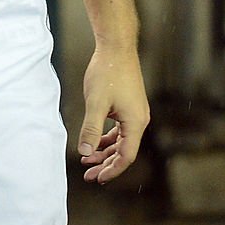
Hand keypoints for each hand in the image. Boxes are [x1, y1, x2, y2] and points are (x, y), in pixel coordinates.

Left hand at [77, 45, 149, 183]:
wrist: (116, 46)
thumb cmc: (107, 72)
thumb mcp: (96, 103)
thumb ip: (91, 129)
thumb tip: (85, 153)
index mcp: (135, 122)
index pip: (126, 156)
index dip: (112, 170)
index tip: (97, 178)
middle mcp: (139, 119)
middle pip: (124, 150)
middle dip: (106, 163)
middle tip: (88, 174)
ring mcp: (135, 111)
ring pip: (121, 139)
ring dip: (105, 150)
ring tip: (88, 159)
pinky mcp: (129, 103)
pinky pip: (120, 128)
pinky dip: (107, 136)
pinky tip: (95, 139)